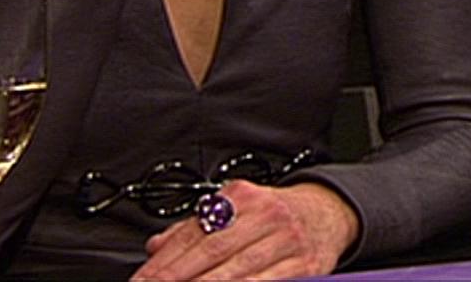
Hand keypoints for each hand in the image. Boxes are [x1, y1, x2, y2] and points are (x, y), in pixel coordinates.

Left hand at [132, 181, 359, 280]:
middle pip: (212, 251)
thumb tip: (156, 247)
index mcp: (241, 197)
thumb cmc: (275, 215)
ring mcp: (286, 241)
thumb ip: (194, 227)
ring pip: (238, 271)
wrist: (326, 214)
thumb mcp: (236, 208)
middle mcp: (265, 215)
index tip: (143, 280)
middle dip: (178, 277)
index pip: (193, 231)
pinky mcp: (305, 266)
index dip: (164, 261)